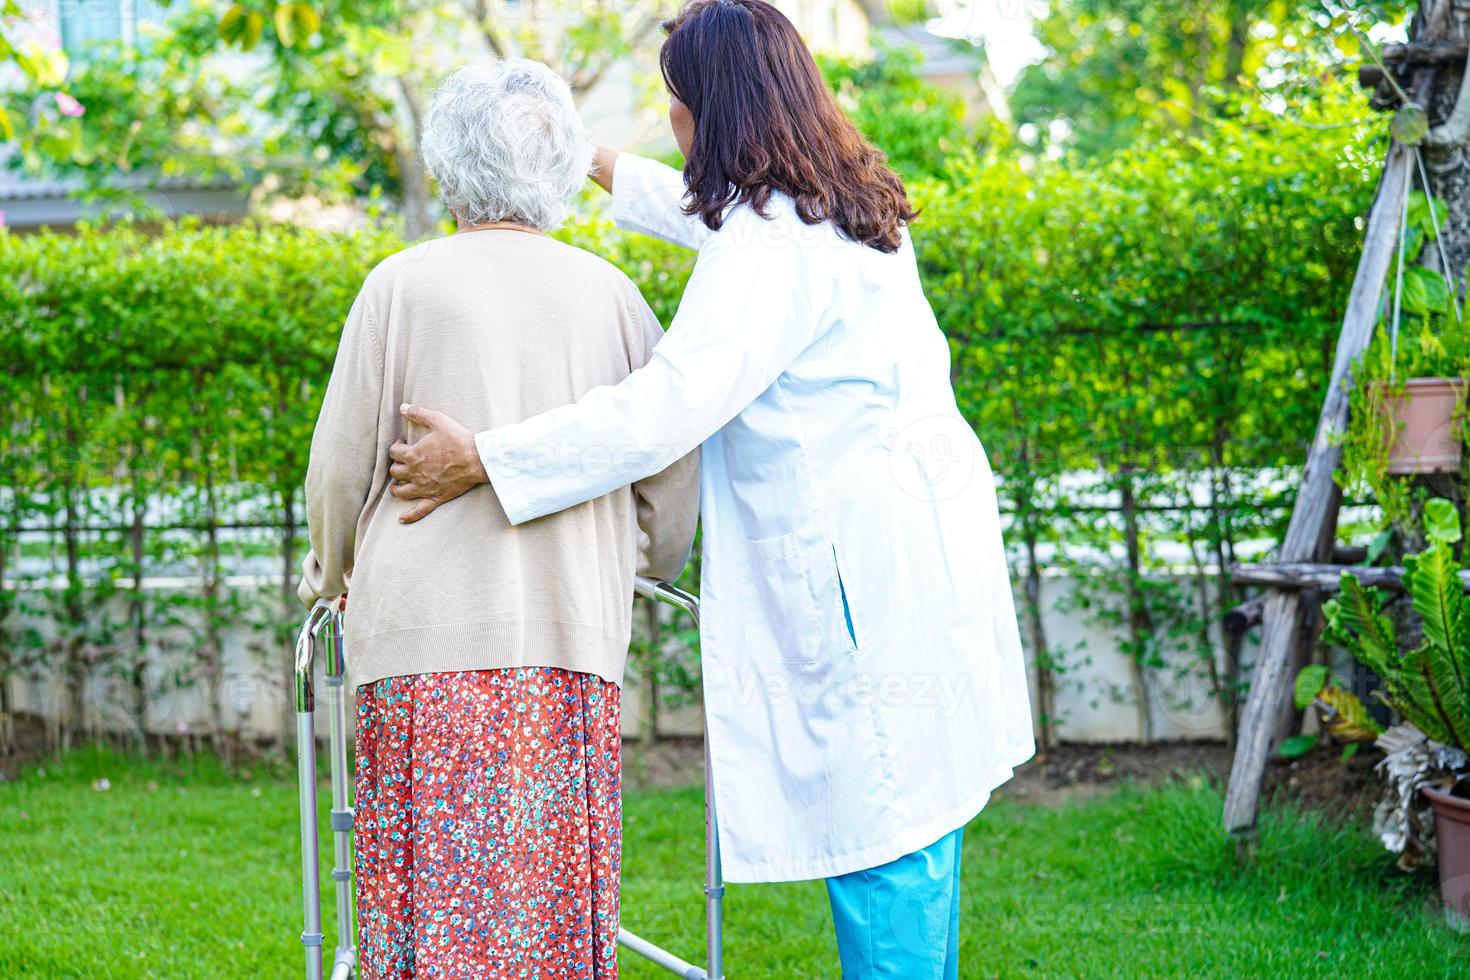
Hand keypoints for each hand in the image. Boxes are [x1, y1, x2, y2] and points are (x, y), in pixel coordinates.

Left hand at [387, 404, 488, 523]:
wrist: (478, 459)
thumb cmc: (458, 439)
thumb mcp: (438, 420)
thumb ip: (418, 413)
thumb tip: (402, 407)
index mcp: (413, 455)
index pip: (394, 452)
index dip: (395, 446)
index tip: (402, 443)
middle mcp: (415, 473)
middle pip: (395, 472)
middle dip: (396, 465)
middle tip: (404, 461)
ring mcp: (424, 488)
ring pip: (401, 491)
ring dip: (397, 487)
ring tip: (398, 483)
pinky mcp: (436, 498)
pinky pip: (419, 511)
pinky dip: (409, 516)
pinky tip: (402, 519)